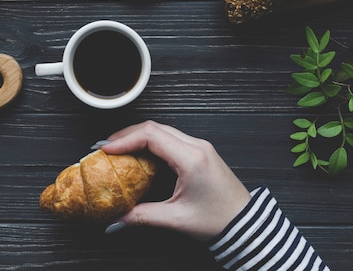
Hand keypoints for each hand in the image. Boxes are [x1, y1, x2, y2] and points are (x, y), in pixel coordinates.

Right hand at [98, 121, 250, 240]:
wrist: (246, 225)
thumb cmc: (220, 221)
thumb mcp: (176, 220)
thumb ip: (142, 217)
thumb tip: (116, 220)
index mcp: (192, 159)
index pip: (151, 135)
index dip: (125, 139)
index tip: (106, 149)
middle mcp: (197, 147)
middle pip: (154, 127)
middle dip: (126, 134)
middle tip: (105, 147)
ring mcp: (200, 147)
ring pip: (162, 130)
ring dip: (138, 136)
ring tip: (118, 149)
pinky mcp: (200, 152)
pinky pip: (170, 138)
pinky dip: (150, 141)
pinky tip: (139, 153)